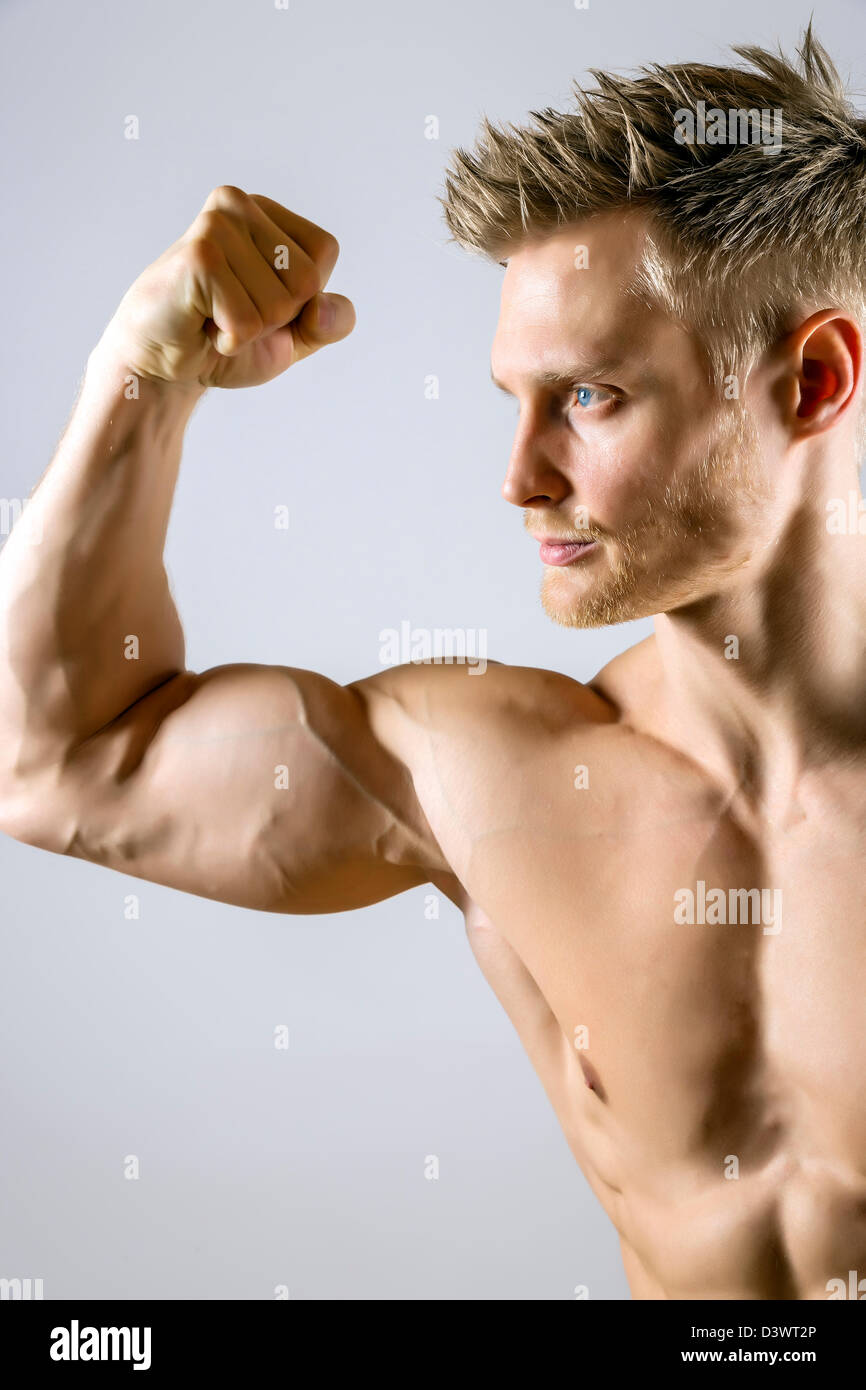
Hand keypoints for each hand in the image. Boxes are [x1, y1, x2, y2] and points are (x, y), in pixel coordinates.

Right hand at [94, 185, 355, 388]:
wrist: (161, 364)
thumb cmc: (225, 340)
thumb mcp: (294, 335)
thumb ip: (330, 322)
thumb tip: (324, 308)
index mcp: (266, 212)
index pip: (324, 252)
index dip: (301, 295)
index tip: (257, 299)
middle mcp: (239, 206)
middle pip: (307, 280)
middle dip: (276, 317)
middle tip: (230, 311)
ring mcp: (217, 226)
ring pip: (278, 304)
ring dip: (249, 331)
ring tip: (212, 316)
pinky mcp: (199, 258)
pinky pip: (247, 322)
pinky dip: (229, 340)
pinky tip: (200, 323)